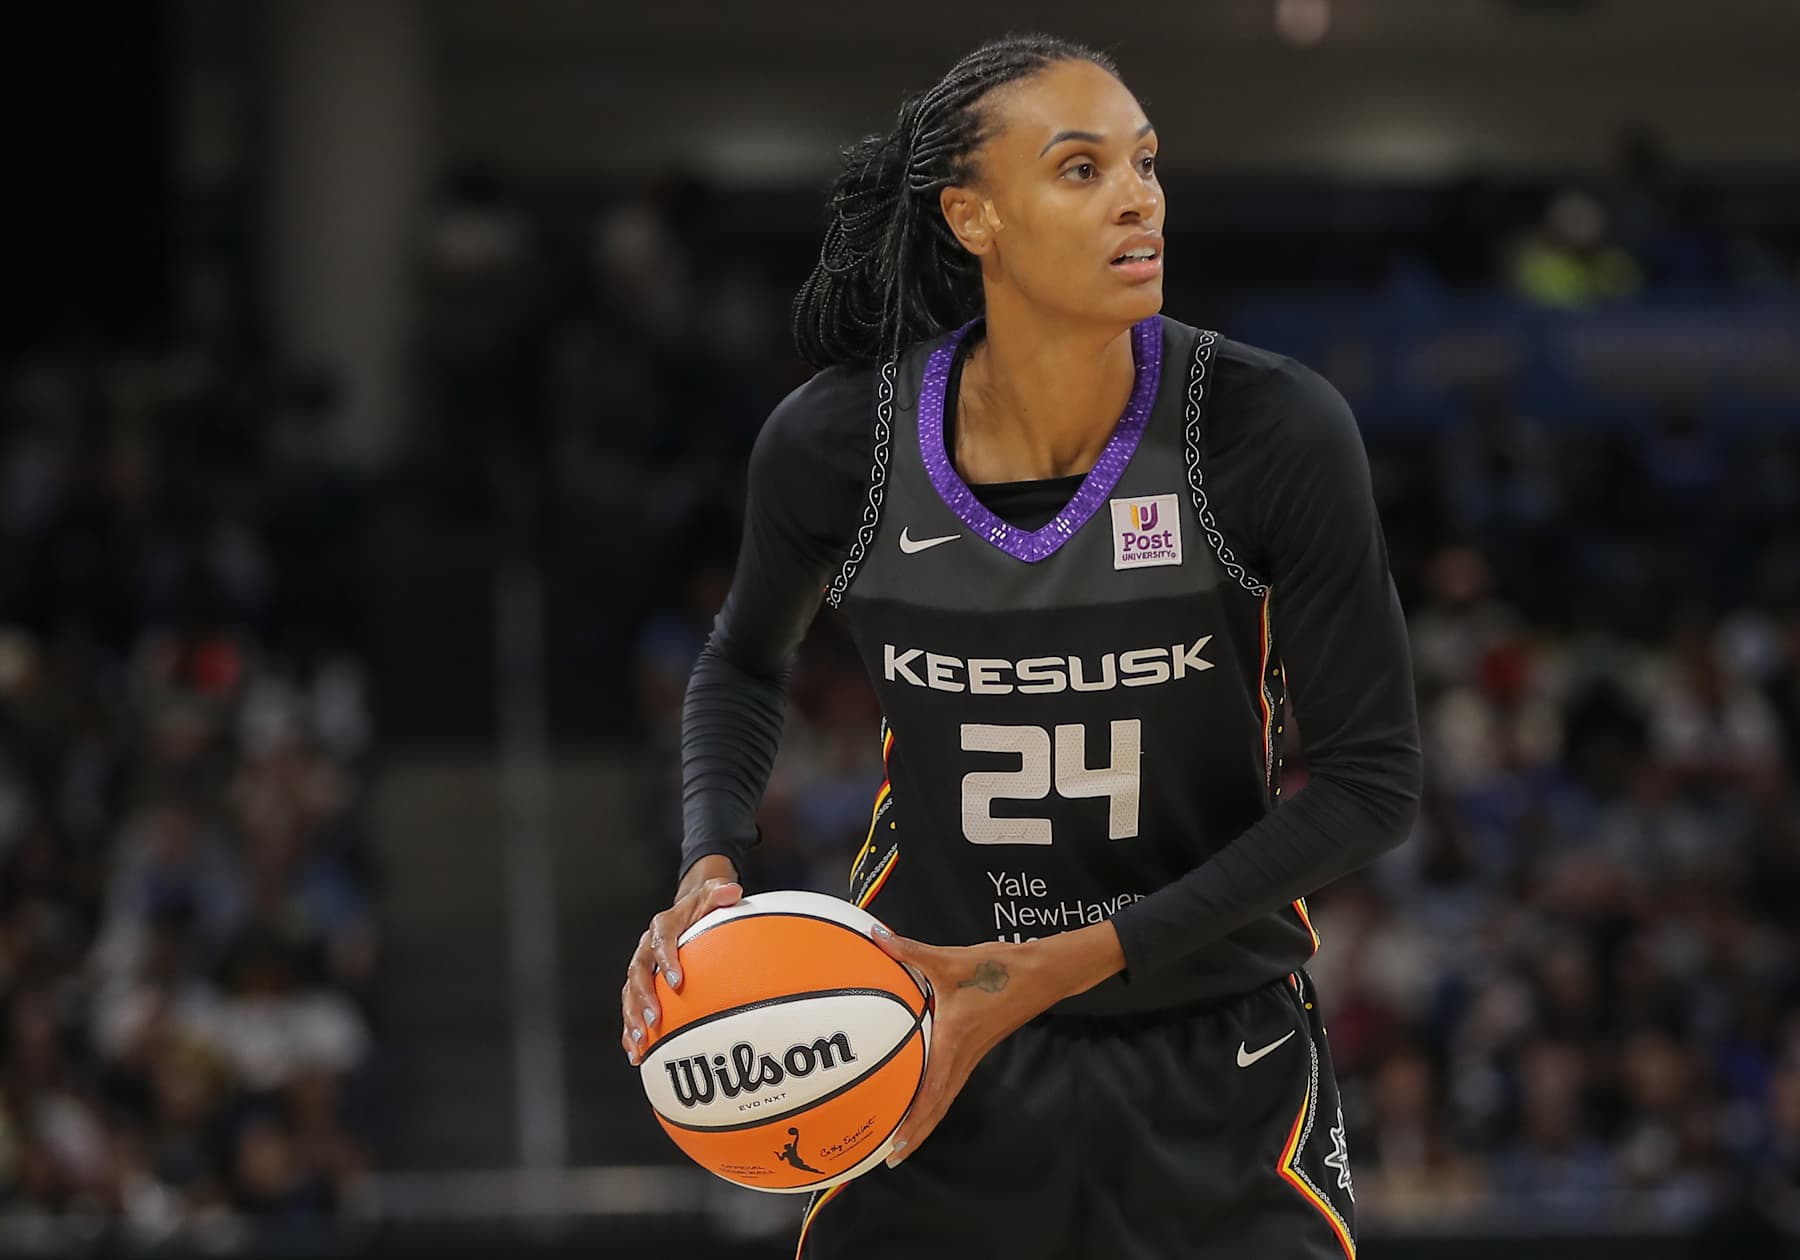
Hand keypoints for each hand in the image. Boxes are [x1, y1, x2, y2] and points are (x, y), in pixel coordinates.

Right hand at [621, 855, 739, 1064]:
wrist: (685, 912)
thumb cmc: (703, 907)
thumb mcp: (712, 895)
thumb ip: (719, 893)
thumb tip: (731, 891)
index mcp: (663, 926)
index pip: (661, 941)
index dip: (666, 960)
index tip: (676, 981)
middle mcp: (646, 948)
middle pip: (638, 973)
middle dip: (643, 998)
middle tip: (654, 1020)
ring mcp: (641, 969)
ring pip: (629, 995)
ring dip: (632, 1019)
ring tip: (641, 1042)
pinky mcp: (640, 987)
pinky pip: (630, 1010)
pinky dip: (631, 1032)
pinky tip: (637, 1055)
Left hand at [871, 921, 1124, 1166]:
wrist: (1040, 972)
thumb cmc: (995, 969)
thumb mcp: (949, 959)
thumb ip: (910, 951)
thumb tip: (877, 936)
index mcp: (953, 1042)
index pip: (931, 1093)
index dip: (914, 1121)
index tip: (896, 1145)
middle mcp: (962, 1056)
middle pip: (938, 1106)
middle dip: (916, 1133)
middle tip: (892, 1157)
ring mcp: (972, 1055)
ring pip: (946, 1097)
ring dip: (926, 1118)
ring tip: (903, 1137)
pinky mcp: (977, 1048)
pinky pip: (952, 1082)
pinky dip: (936, 1098)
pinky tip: (923, 1097)